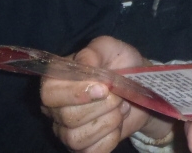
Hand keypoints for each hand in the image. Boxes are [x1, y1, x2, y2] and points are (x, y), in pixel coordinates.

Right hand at [40, 36, 173, 152]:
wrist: (141, 88)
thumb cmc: (122, 64)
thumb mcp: (111, 48)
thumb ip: (94, 52)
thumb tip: (83, 63)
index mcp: (55, 80)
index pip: (50, 93)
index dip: (76, 93)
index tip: (103, 88)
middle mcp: (55, 107)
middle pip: (66, 117)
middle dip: (101, 107)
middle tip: (119, 96)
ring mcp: (65, 130)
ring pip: (76, 138)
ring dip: (108, 122)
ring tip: (121, 107)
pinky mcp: (82, 147)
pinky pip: (91, 152)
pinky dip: (111, 138)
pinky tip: (118, 124)